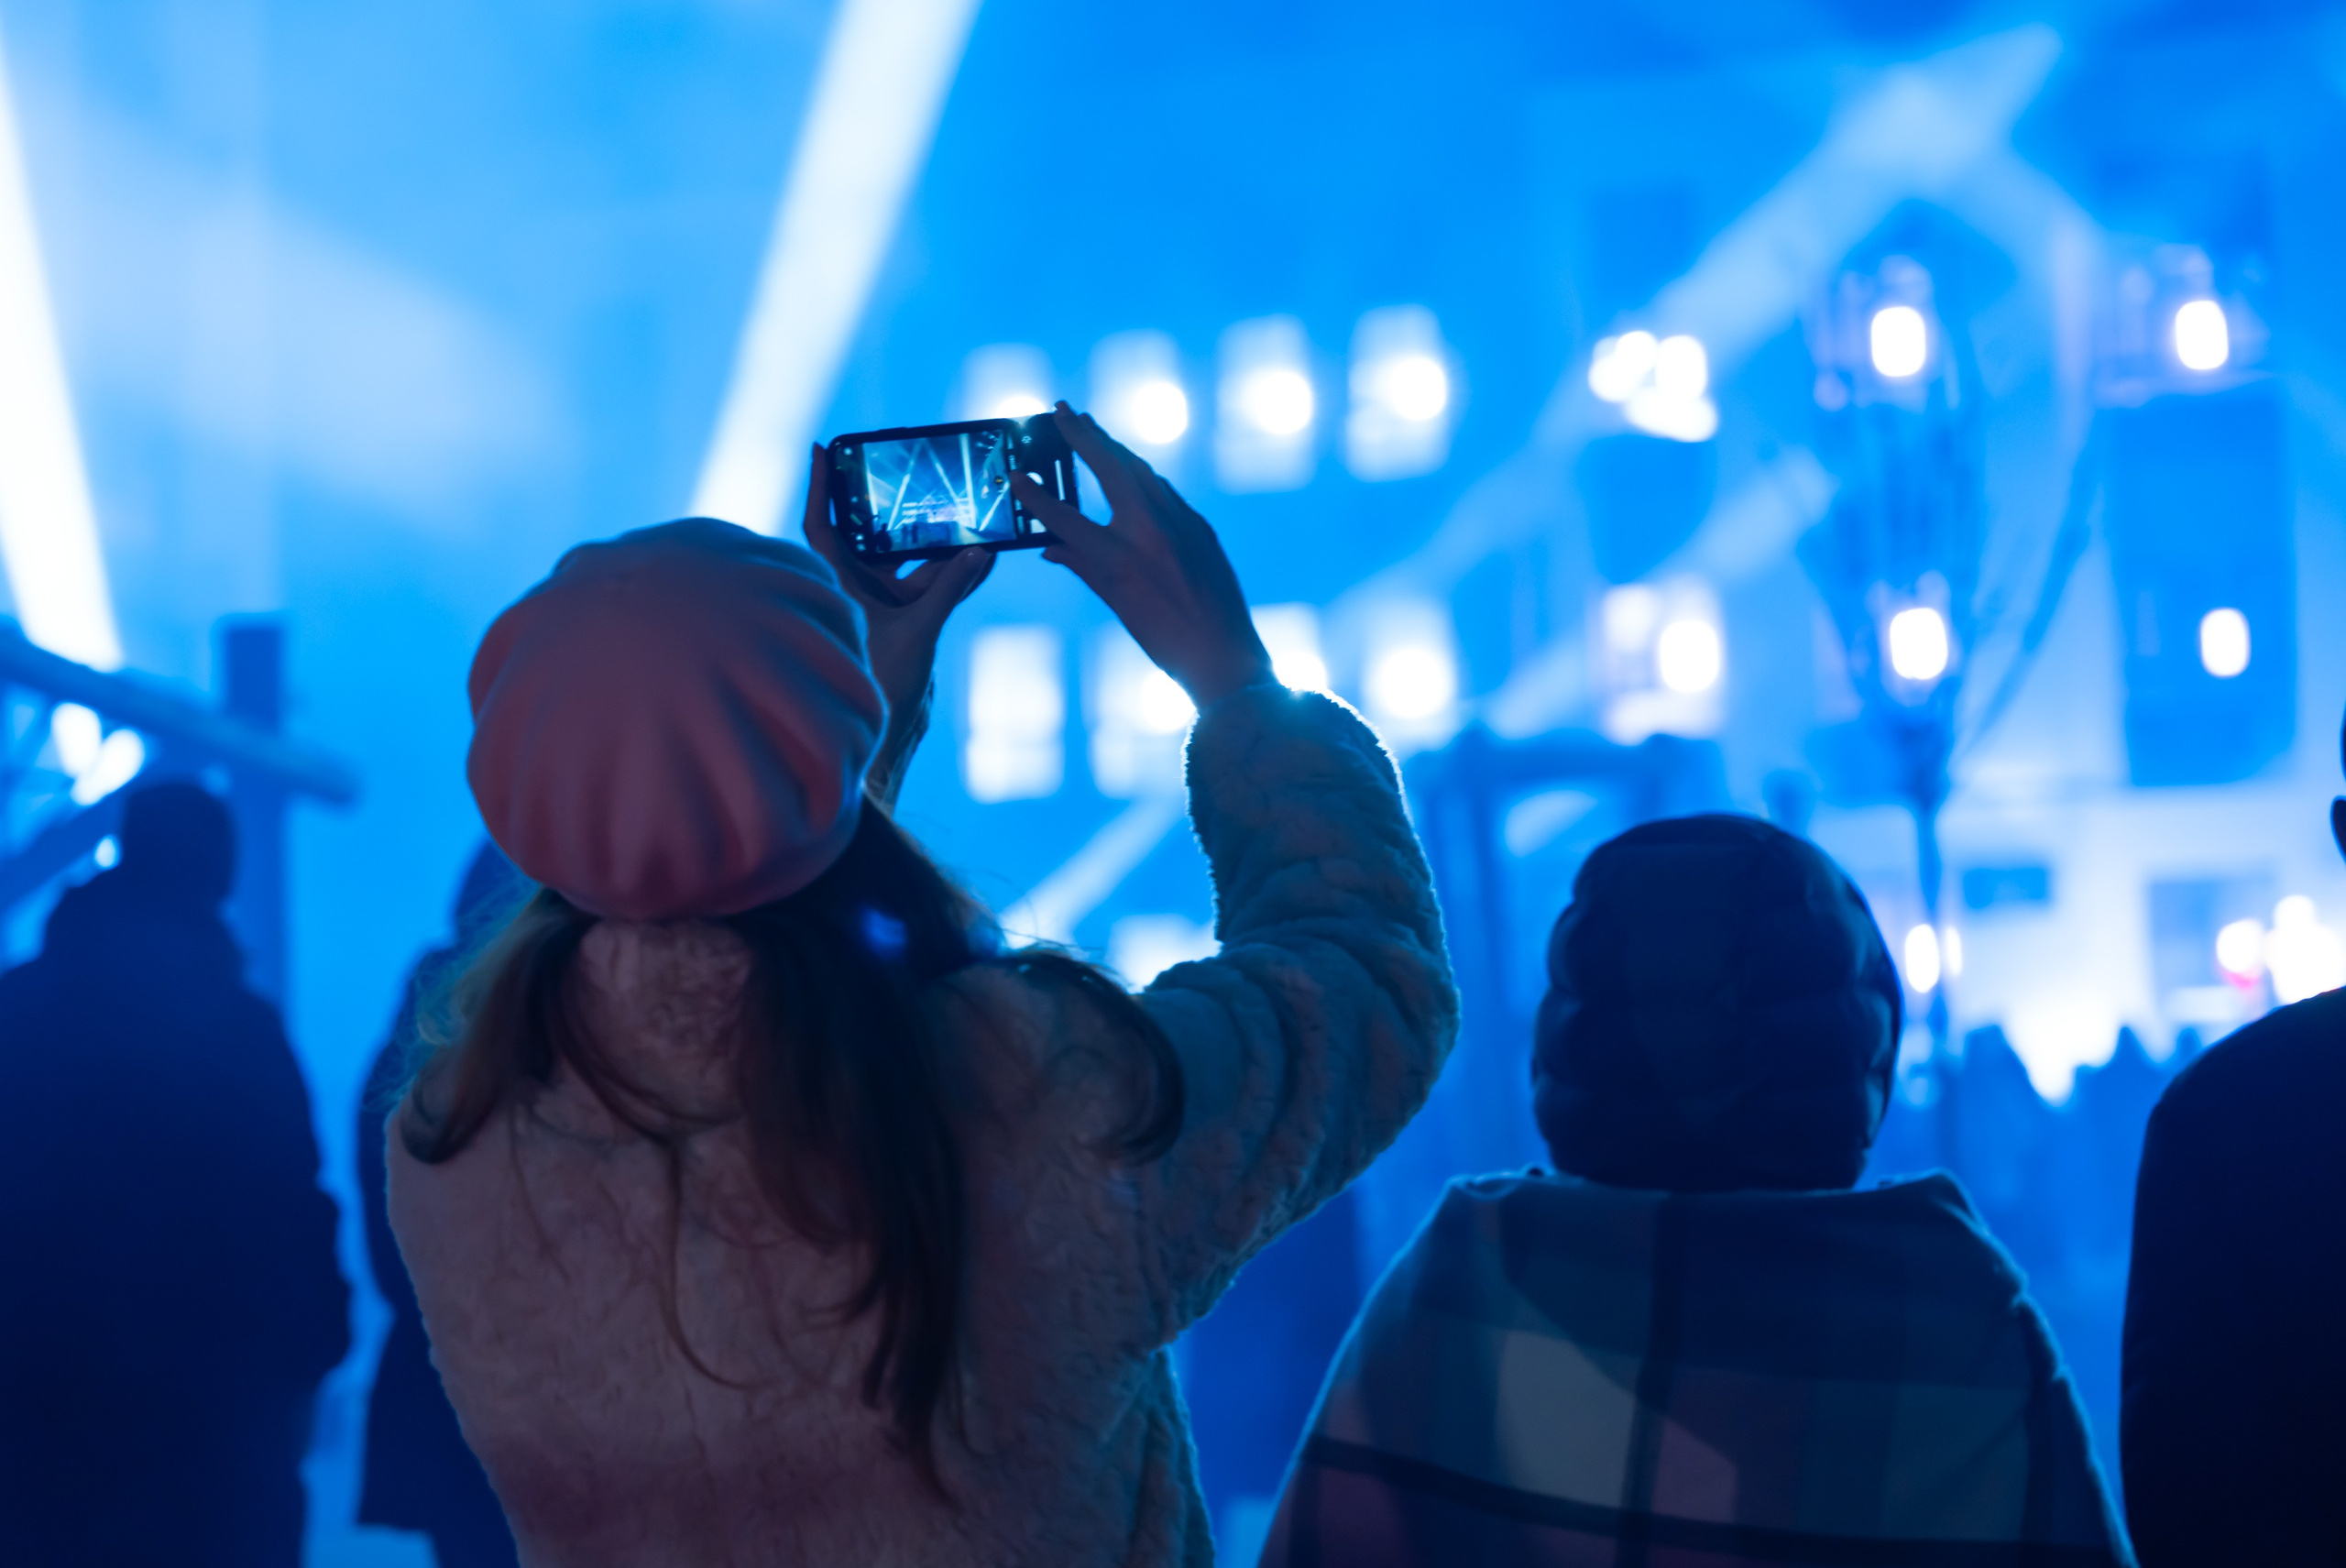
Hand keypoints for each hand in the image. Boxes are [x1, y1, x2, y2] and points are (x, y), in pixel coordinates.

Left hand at [802, 445, 992, 803]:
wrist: (884, 741)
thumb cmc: (879, 690)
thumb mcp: (918, 633)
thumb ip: (948, 590)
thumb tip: (979, 554)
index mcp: (836, 588)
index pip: (821, 524)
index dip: (821, 485)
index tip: (822, 448)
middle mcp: (854, 592)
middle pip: (872, 535)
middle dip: (898, 509)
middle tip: (913, 473)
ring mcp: (879, 607)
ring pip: (908, 563)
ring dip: (938, 546)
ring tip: (968, 516)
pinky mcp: (904, 623)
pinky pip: (929, 587)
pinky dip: (953, 574)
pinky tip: (982, 558)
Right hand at [1010, 404, 1271, 707]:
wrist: (1225, 655)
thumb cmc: (1166, 639)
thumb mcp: (1117, 603)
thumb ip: (1082, 566)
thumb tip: (1050, 547)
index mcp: (1119, 557)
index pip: (1064, 516)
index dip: (1036, 496)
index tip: (1017, 474)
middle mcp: (1149, 530)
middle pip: (1108, 467)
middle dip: (1082, 434)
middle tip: (1062, 409)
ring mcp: (1179, 523)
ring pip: (1139, 470)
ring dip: (1112, 446)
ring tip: (1090, 427)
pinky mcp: (1199, 527)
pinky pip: (1163, 489)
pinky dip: (1140, 474)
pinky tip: (1129, 468)